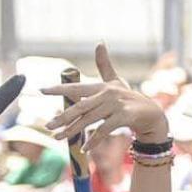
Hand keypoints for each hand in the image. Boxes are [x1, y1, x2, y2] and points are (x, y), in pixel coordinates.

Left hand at [42, 43, 168, 148]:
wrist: (151, 114)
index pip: (76, 88)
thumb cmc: (129, 98)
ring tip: (58, 138)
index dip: (59, 89)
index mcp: (102, 87)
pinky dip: (93, 141)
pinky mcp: (124, 117)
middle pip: (80, 106)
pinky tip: (84, 149)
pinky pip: (103, 130)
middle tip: (47, 125)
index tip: (41, 90)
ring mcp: (116, 105)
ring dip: (72, 131)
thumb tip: (99, 42)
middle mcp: (107, 94)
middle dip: (62, 117)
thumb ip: (104, 66)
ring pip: (89, 120)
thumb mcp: (116, 82)